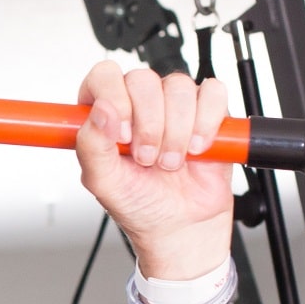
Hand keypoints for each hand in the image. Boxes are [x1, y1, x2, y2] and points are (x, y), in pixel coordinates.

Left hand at [75, 62, 234, 279]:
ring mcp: (174, 106)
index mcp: (107, 114)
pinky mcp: (208, 112)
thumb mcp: (103, 182)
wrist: (180, 226)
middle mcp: (139, 105)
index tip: (122, 134)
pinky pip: (213, 93)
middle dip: (149, 125)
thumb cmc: (139, 205)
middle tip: (147, 158)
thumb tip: (100, 110)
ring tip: (170, 162)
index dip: (114, 98)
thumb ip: (91, 145)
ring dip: (177, 131)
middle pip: (143, 79)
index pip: (104, 76)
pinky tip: (197, 148)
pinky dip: (207, 122)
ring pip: (179, 87)